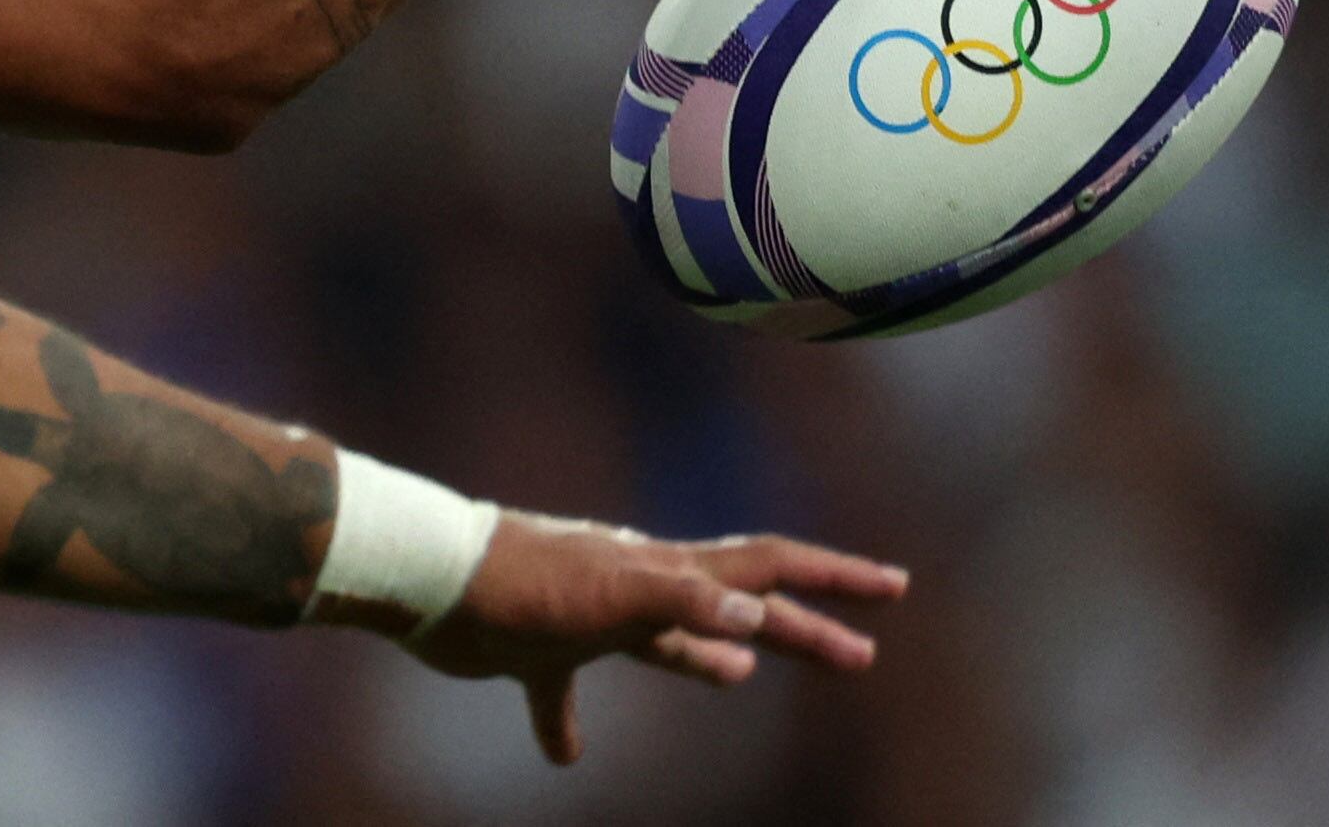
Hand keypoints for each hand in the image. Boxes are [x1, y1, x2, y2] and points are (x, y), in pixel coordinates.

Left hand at [406, 515, 907, 765]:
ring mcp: (598, 619)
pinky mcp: (541, 653)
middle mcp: (649, 591)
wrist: (435, 579)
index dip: (837, 579)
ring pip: (675, 644)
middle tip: (863, 657)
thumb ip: (684, 604)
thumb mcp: (613, 595)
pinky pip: (565, 696)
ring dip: (718, 660)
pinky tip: (568, 756)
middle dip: (808, 631)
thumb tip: (754, 624)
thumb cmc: (525, 582)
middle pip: (745, 611)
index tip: (894, 587)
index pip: (774, 570)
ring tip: (745, 678)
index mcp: (675, 575)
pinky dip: (571, 724)